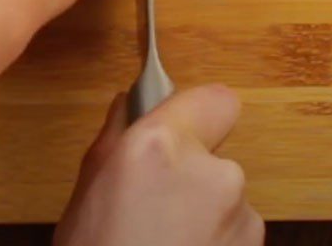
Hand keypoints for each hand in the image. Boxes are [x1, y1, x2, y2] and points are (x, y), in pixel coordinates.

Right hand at [54, 85, 263, 245]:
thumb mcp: (89, 183)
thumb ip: (118, 132)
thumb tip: (132, 103)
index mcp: (166, 146)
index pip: (218, 99)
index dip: (199, 112)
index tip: (178, 129)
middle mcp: (215, 175)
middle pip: (216, 153)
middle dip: (192, 169)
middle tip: (154, 201)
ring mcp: (242, 220)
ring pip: (226, 196)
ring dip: (204, 209)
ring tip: (165, 240)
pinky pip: (233, 232)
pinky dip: (213, 241)